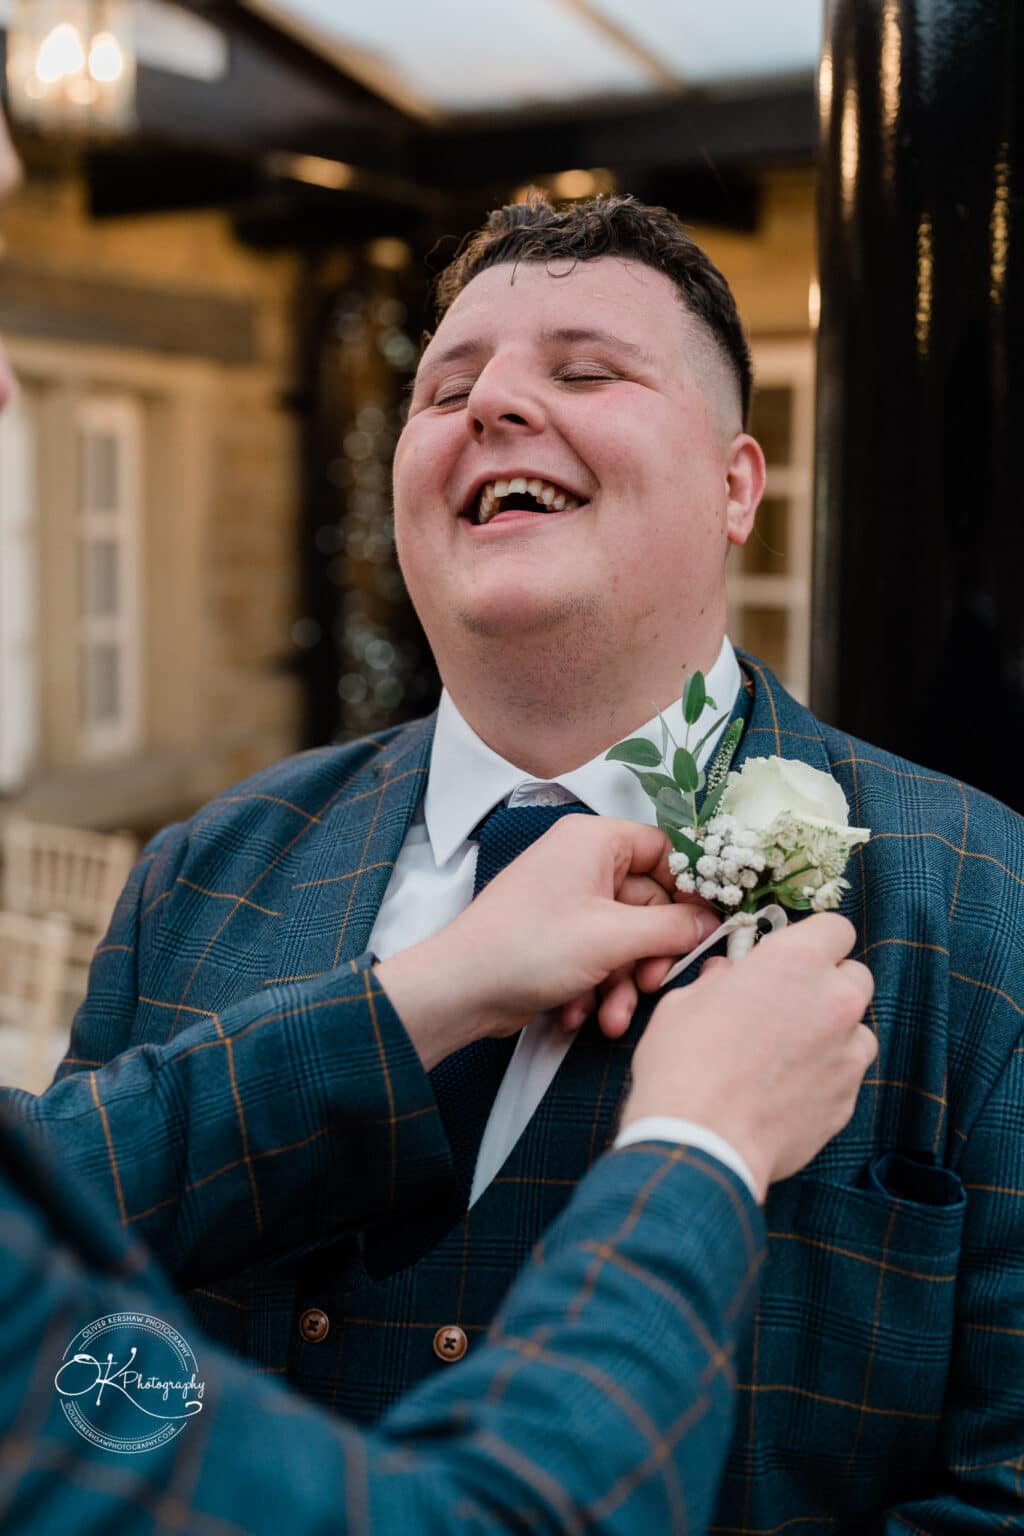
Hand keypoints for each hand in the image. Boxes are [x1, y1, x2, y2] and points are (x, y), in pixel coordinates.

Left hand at [374, 817, 719, 1069]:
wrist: (461, 990)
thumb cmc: (528, 948)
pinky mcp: (557, 937)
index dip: (689, 889)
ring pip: (624, 940)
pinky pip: (597, 957)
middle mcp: (582, 864)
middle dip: (650, 954)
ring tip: (613, 1017)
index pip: (664, 851)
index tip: (708, 924)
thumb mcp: (613, 938)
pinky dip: (596, 987)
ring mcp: (568, 902)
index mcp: (594, 841)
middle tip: (654, 983)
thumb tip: (711, 922)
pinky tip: (580, 1013)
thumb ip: (672, 928)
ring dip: (623, 983)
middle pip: (647, 904)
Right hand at [620, 913, 876, 1200]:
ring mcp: (847, 1053)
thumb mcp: (685, 1001)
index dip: (815, 939)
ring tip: (789, 1052)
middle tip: (788, 1002)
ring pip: (858, 1028)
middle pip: (856, 975)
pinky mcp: (848, 1099)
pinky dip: (827, 1075)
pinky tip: (788, 1088)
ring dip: (833, 1032)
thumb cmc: (684, 1064)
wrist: (699, 1141)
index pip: (836, 928)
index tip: (794, 953)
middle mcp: (833, 1000)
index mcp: (795, 961)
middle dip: (828, 984)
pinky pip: (847, 1074)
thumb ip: (719, 979)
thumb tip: (727, 975)